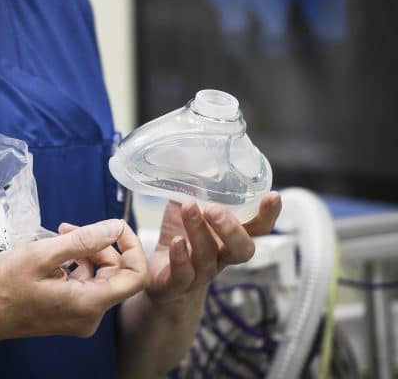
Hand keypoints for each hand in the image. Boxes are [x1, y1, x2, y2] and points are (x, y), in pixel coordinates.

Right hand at [0, 219, 148, 338]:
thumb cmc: (5, 285)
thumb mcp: (43, 255)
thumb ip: (83, 240)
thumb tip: (115, 227)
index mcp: (89, 303)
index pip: (136, 276)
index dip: (132, 247)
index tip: (114, 227)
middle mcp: (90, 316)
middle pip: (117, 274)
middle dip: (101, 245)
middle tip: (70, 228)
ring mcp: (80, 317)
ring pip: (101, 278)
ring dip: (87, 253)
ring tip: (60, 237)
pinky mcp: (69, 314)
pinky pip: (85, 285)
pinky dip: (77, 265)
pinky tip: (55, 255)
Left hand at [145, 192, 281, 303]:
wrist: (158, 275)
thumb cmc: (179, 235)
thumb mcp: (185, 207)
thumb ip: (190, 185)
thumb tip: (182, 148)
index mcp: (229, 236)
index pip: (259, 228)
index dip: (269, 215)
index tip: (272, 195)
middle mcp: (221, 256)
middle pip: (242, 250)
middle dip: (232, 229)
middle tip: (215, 208)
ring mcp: (200, 272)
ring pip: (207, 256)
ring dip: (198, 230)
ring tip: (188, 207)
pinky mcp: (177, 284)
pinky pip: (184, 274)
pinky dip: (180, 257)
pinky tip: (176, 241)